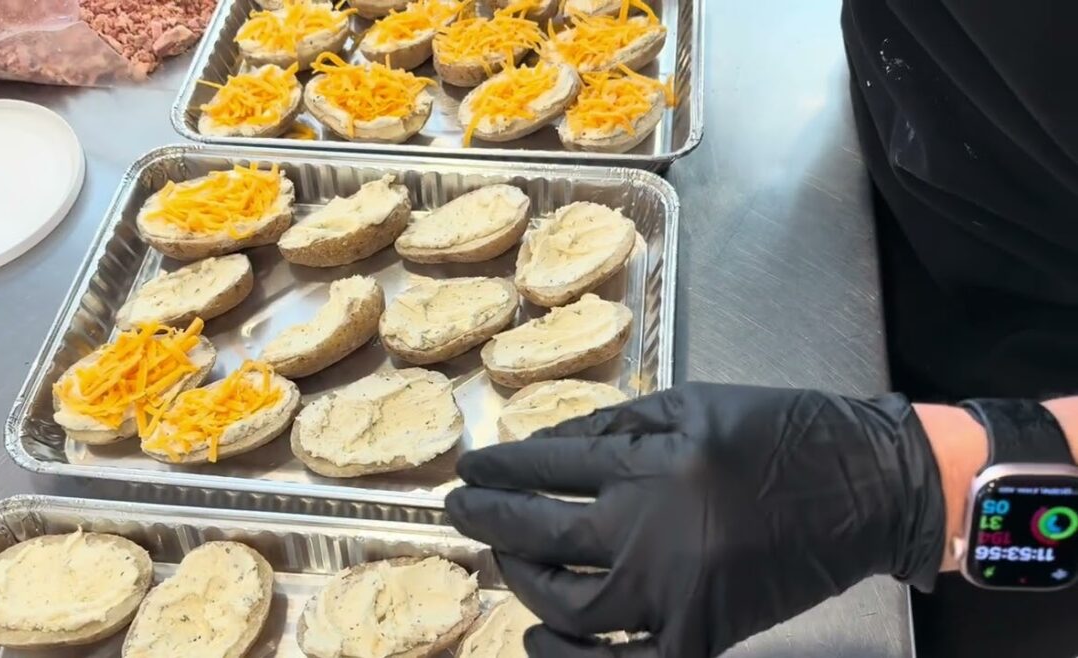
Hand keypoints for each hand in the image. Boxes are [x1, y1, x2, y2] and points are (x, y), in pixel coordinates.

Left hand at [445, 383, 944, 656]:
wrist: (865, 486)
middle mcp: (654, 533)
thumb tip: (540, 449)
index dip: (498, 469)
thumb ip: (613, 425)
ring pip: (569, 604)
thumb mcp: (691, 403)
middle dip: (487, 520)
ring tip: (503, 556)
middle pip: (542, 535)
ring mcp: (676, 594)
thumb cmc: (779, 431)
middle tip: (459, 509)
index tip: (470, 470)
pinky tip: (537, 637)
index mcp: (653, 463)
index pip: (545, 468)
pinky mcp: (703, 633)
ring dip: (521, 580)